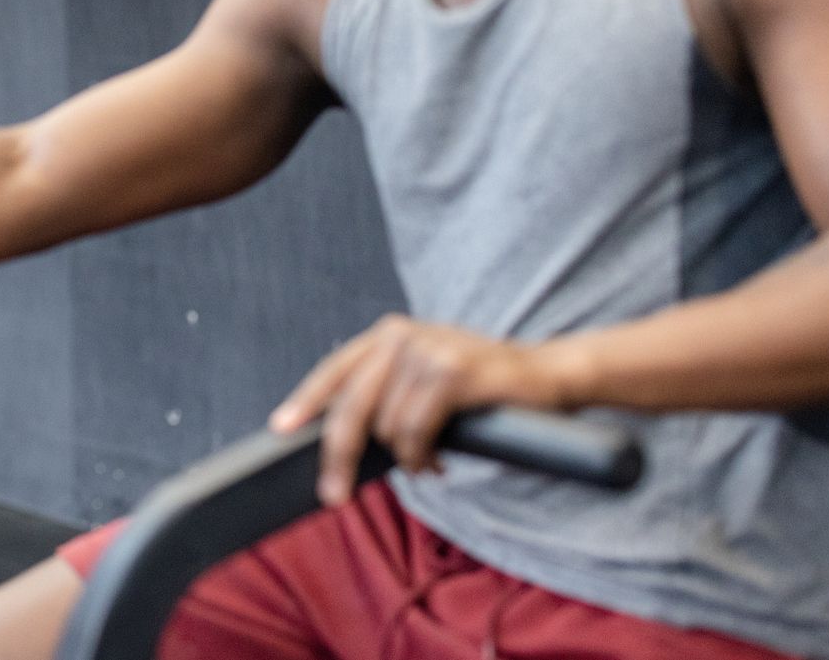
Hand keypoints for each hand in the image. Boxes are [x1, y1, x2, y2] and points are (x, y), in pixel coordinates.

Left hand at [269, 314, 567, 506]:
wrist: (548, 375)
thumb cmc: (481, 386)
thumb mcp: (424, 379)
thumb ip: (386, 393)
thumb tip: (342, 439)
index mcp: (387, 335)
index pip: (333, 371)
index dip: (305, 402)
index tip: (281, 430)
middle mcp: (401, 336)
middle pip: (350, 406)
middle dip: (339, 456)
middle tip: (333, 494)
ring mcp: (427, 350)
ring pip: (387, 428)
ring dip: (406, 458)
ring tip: (428, 460)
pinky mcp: (453, 372)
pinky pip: (415, 431)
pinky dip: (422, 457)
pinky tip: (437, 462)